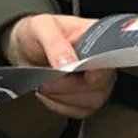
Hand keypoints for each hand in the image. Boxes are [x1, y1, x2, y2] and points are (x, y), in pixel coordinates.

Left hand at [1, 14, 115, 119]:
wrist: (25, 47)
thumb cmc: (37, 32)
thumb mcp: (41, 27)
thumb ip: (55, 43)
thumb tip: (68, 63)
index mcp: (98, 36)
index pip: (111, 57)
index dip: (100, 70)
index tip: (83, 75)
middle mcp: (102, 59)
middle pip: (102, 84)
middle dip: (70, 87)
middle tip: (47, 81)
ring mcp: (97, 80)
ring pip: (92, 101)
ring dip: (63, 98)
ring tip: (45, 86)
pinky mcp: (86, 96)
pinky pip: (80, 110)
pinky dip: (60, 106)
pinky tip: (49, 94)